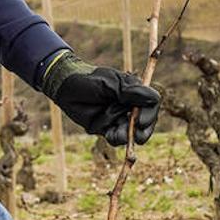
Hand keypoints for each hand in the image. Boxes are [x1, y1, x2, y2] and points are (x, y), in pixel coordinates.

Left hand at [41, 51, 160, 145]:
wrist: (65, 88)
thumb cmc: (88, 80)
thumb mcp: (109, 83)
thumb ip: (130, 91)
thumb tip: (154, 97)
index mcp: (134, 90)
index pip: (151, 103)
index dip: (150, 114)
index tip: (141, 121)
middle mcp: (130, 104)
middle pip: (146, 121)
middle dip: (142, 131)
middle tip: (136, 136)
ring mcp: (119, 117)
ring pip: (132, 132)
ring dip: (128, 136)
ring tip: (116, 134)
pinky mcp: (108, 128)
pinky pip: (118, 138)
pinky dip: (117, 139)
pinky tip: (110, 135)